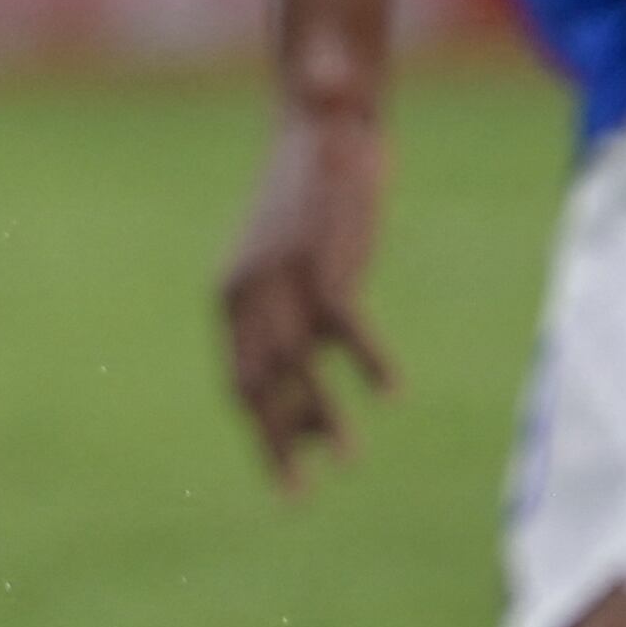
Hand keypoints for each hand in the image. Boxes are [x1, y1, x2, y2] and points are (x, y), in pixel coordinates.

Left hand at [218, 102, 398, 495]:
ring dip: (321, 416)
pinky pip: (346, 325)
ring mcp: (285, 279)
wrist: (320, 127)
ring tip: (346, 462)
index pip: (239, 379)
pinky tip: (394, 391)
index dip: (262, 428)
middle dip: (276, 444)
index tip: (284, 472)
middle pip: (259, 386)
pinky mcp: (326, 261)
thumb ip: (295, 326)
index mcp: (232, 297)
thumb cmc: (311, 204)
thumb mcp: (291, 267)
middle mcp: (248, 292)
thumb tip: (304, 394)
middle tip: (294, 499)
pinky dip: (369, 359)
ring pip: (298, 366)